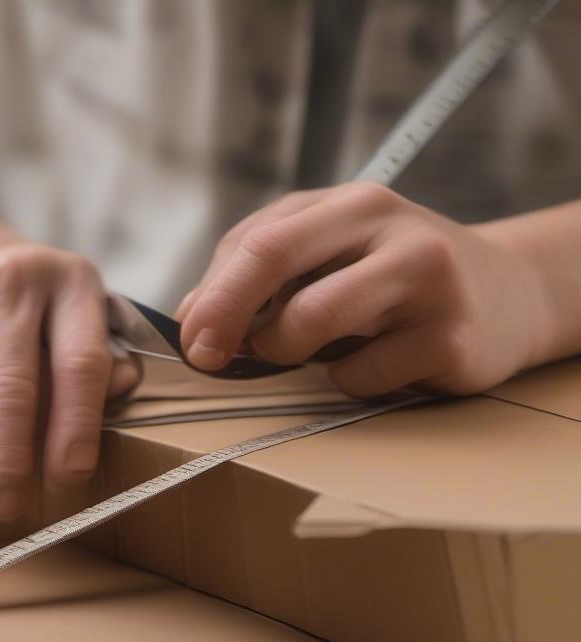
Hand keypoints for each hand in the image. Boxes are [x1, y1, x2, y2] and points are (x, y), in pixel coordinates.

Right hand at [0, 231, 137, 545]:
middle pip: (13, 393)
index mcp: (67, 281)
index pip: (80, 363)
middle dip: (10, 466)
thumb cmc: (13, 293)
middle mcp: (7, 285)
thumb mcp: (64, 302)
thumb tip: (123, 397)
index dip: (76, 427)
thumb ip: (93, 354)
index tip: (68, 479)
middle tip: (7, 515)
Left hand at [177, 183, 555, 396]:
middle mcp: (390, 228)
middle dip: (227, 316)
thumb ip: (261, 273)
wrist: (506, 294)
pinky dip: (346, 382)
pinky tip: (371, 366)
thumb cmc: (393, 279)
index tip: (190, 342)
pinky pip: (360, 376)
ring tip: (300, 355)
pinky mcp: (450, 339)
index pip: (258, 240)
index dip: (212, 296)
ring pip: (314, 320)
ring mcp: (426, 280)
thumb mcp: (331, 255)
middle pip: (276, 260)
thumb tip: (191, 318)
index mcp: (349, 204)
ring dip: (285, 351)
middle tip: (210, 358)